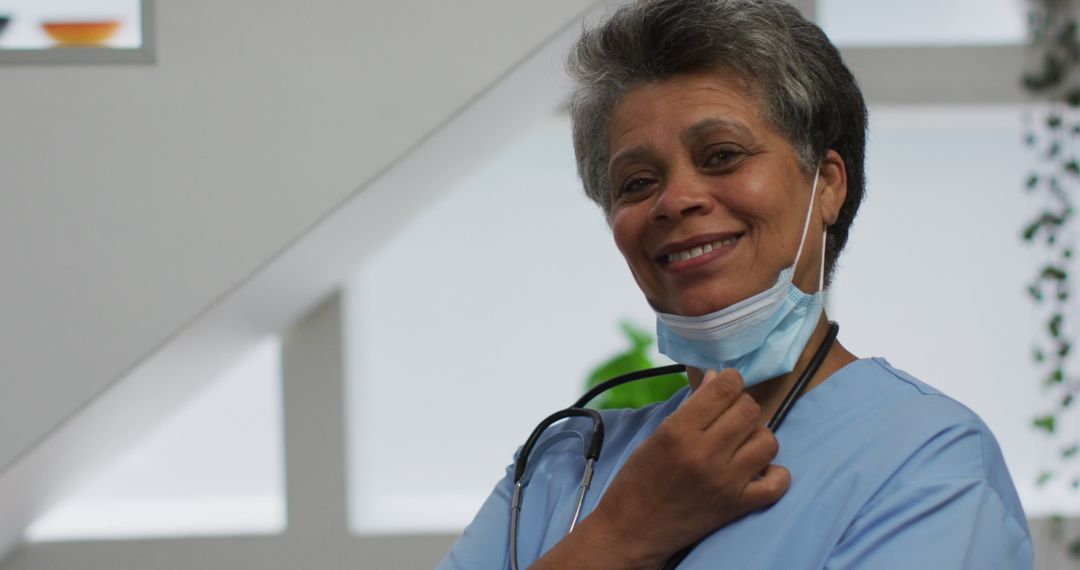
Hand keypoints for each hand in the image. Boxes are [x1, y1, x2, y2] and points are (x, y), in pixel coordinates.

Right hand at [587, 368, 790, 565]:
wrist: (632, 529)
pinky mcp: (736, 506)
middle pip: (749, 410)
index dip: (730, 380)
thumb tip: (716, 378)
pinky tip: (760, 470)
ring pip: (767, 441)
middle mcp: (704, 454)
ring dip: (758, 436)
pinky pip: (777, 484)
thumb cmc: (639, 479)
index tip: (726, 384)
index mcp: (679, 431)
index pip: (724, 389)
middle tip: (731, 415)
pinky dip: (775, 474)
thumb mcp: (657, 435)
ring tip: (743, 442)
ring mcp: (724, 482)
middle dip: (743, 405)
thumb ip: (690, 407)